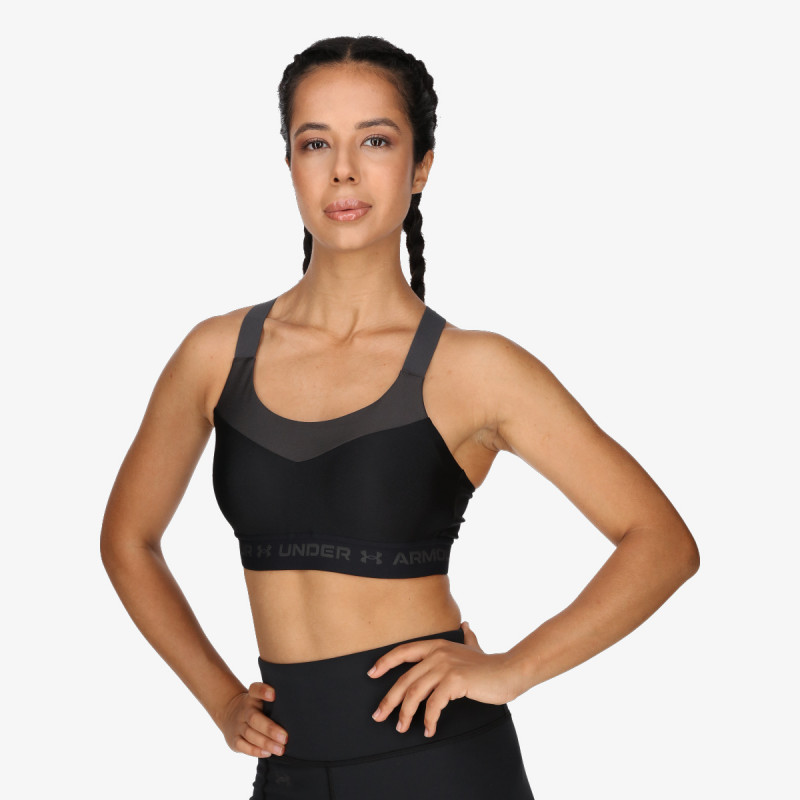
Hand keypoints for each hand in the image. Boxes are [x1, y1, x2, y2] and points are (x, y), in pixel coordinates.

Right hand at [217, 682, 288, 757]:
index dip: (263, 691)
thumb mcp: (262, 698)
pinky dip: (255, 750)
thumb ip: (279, 699)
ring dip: (266, 743)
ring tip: (281, 749)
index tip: (274, 694)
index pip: (255, 689)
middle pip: (254, 718)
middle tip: (285, 737)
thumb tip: (305, 705)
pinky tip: (268, 753)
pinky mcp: (234, 739)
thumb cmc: (258, 707)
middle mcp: (244, 710)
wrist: (231, 713)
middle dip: (270, 729)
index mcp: (252, 697)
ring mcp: (238, 725)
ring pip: (250, 734)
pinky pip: (243, 746)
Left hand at [367, 621, 517, 737]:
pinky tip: (429, 730)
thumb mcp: (474, 647)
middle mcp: (437, 653)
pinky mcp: (454, 681)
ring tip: (401, 728)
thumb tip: (466, 626)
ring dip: (405, 714)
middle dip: (389, 700)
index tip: (371, 674)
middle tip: (379, 716)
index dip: (385, 662)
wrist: (509, 672)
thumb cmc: (489, 664)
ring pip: (415, 693)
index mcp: (437, 645)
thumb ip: (467, 637)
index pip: (403, 651)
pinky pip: (434, 705)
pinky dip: (429, 720)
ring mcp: (445, 666)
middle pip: (405, 679)